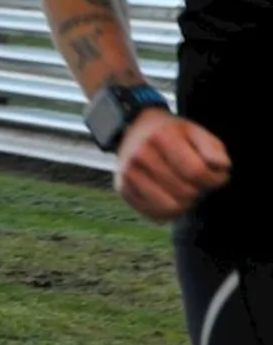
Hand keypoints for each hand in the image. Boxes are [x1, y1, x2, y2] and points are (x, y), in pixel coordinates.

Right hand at [115, 110, 231, 221]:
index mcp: (161, 137)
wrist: (134, 130)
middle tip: (198, 182)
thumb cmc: (172, 134)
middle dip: (199, 191)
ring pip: (169, 208)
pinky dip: (169, 212)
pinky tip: (172, 198)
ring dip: (185, 204)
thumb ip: (213, 149)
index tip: (217, 176)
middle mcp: (140, 155)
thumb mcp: (196, 132)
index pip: (196, 172)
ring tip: (186, 190)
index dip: (214, 180)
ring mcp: (128, 173)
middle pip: (184, 192)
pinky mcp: (123, 189)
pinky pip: (154, 214)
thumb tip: (221, 168)